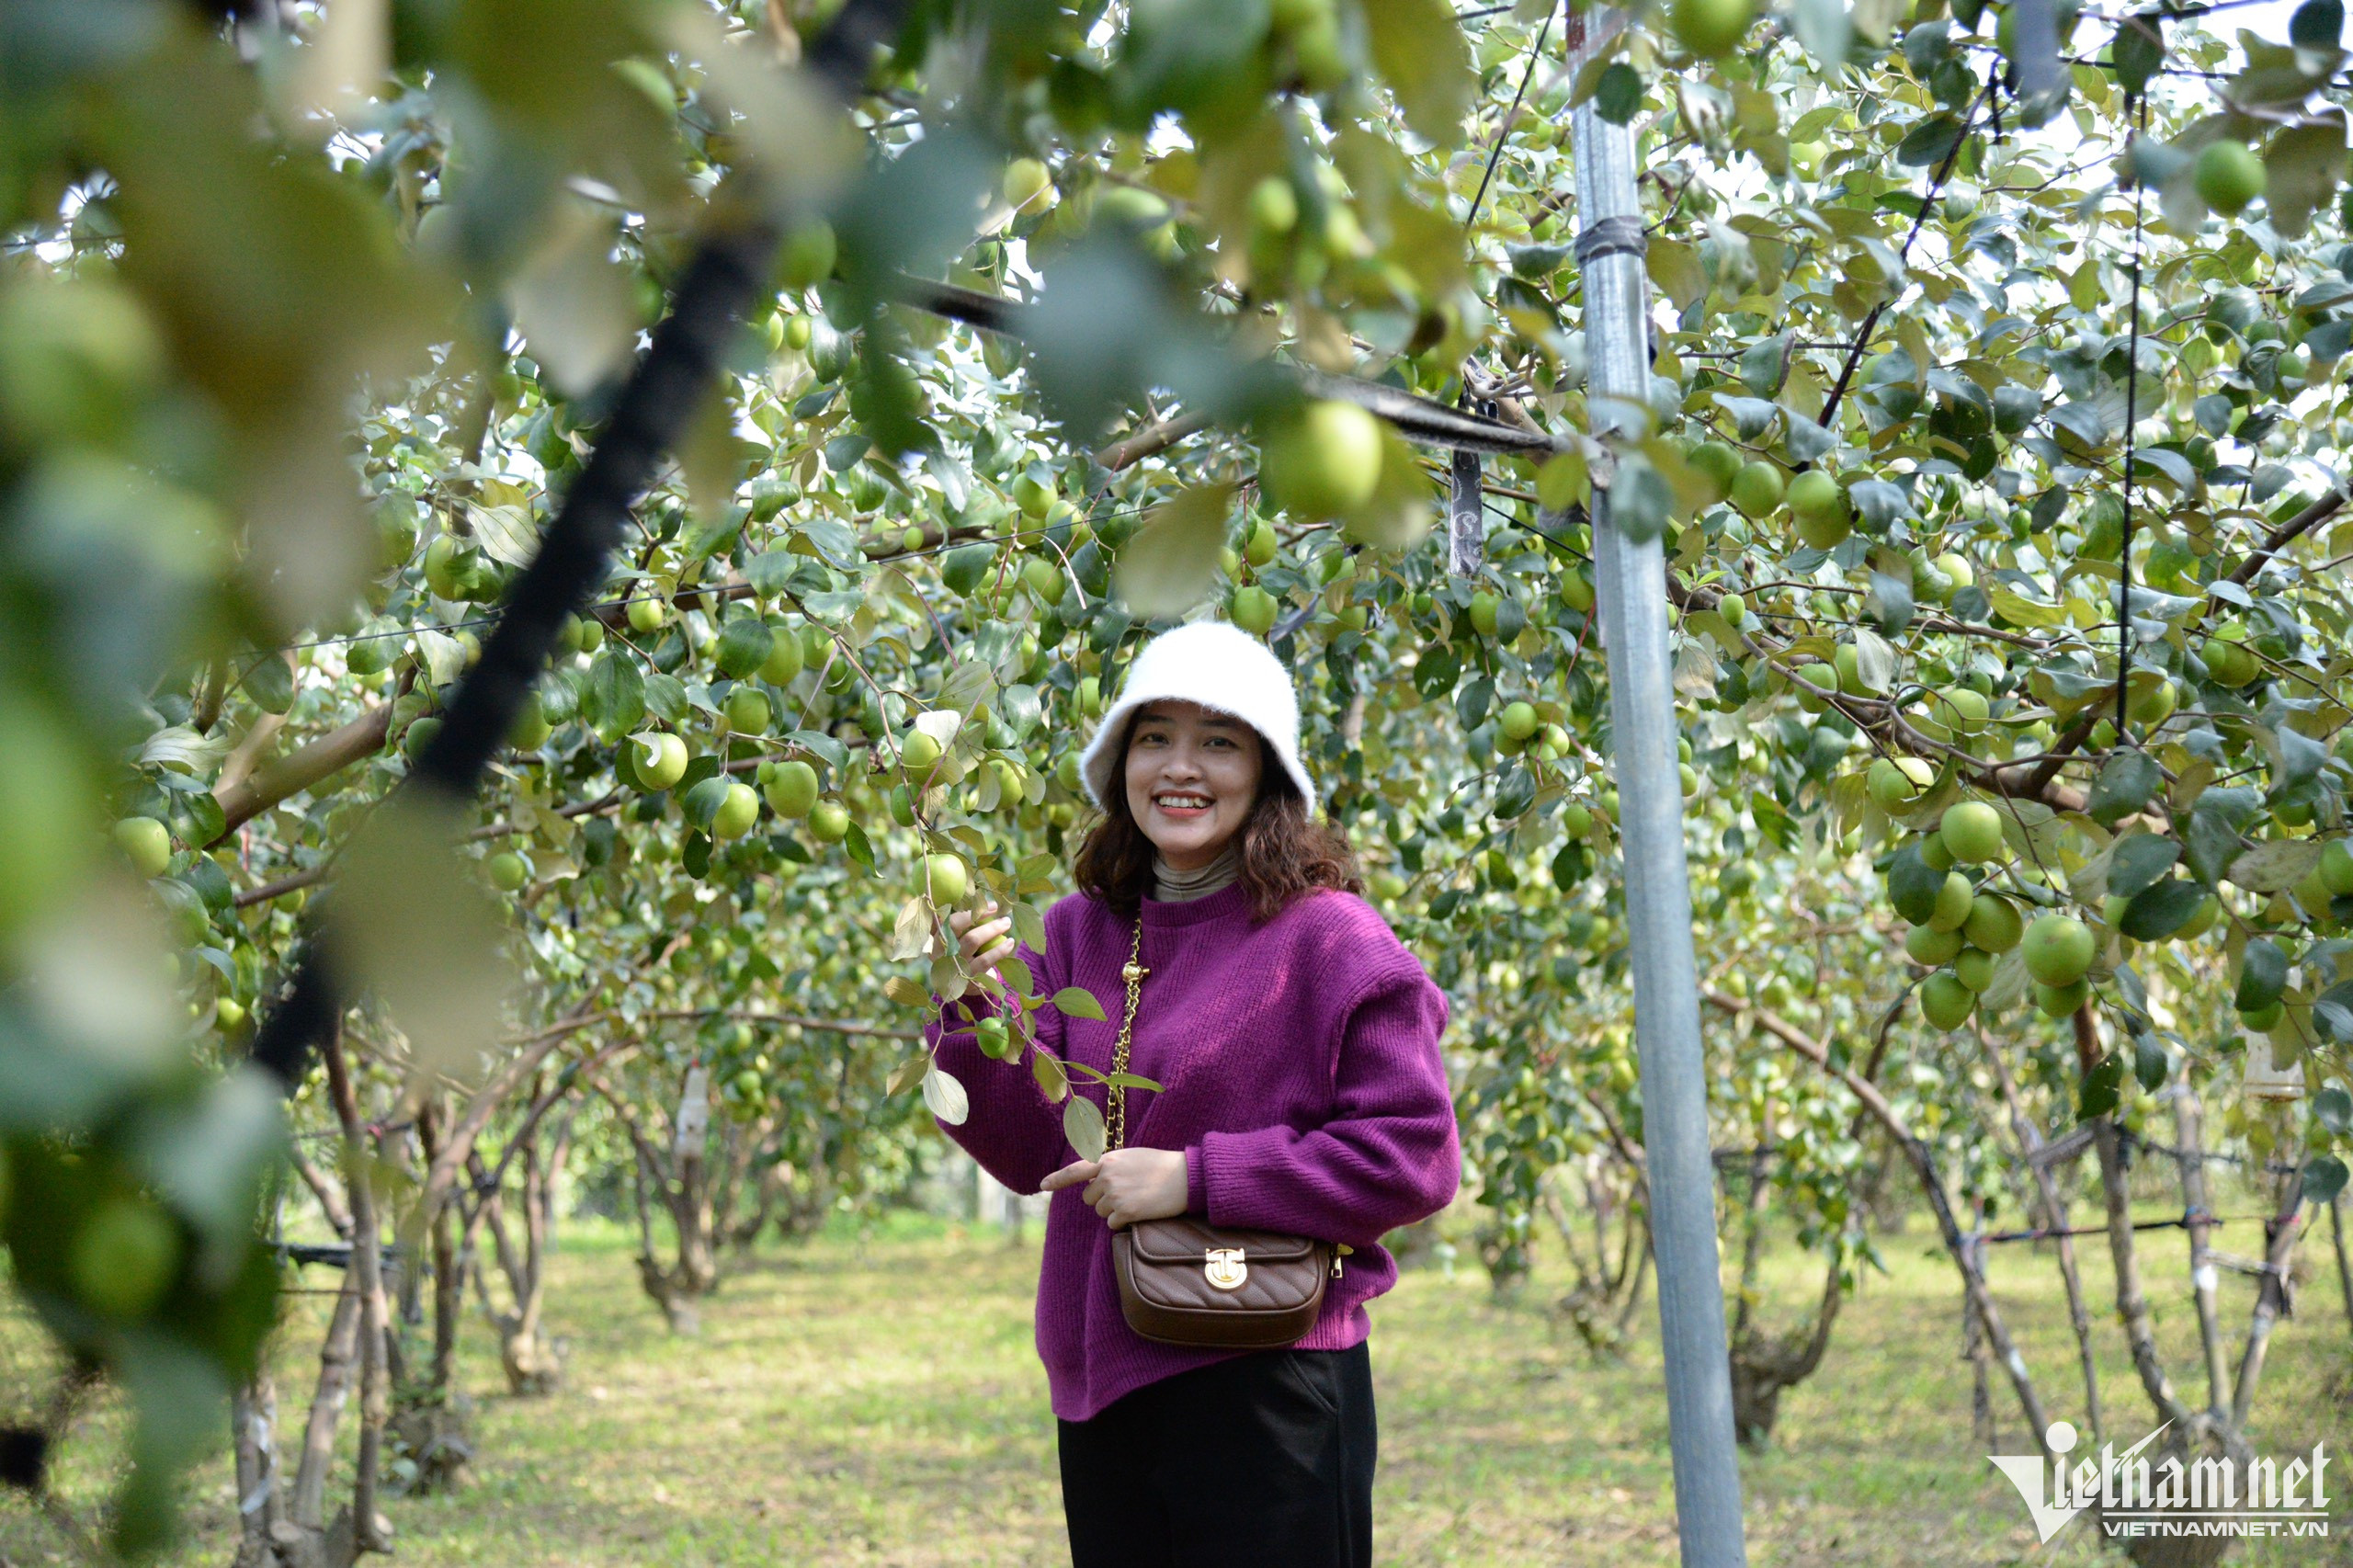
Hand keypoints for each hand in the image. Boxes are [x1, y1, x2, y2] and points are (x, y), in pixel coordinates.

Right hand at [946, 898, 1016, 982]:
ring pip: (972, 941)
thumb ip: (967, 924)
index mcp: (937, 938)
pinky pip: (984, 961)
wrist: (963, 984)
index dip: (970, 911)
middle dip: (984, 919)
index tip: (992, 906)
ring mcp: (952, 965)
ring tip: (1006, 924)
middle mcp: (941, 951)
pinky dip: (999, 951)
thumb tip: (987, 903)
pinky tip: (1009, 944)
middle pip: (958, 928)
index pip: (949, 919)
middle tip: (1004, 917)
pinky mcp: (965, 978)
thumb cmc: (964, 954)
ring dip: (992, 930)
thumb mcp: (959, 939)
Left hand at [1040, 1147, 1188, 1228]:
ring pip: (1101, 1212)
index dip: (1057, 1179)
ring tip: (1137, 1200)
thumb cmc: (1161, 1165)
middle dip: (1102, 1200)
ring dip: (1115, 1211)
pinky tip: (1140, 1211)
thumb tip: (1095, 1181)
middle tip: (1126, 1194)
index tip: (1042, 1185)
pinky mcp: (1126, 1212)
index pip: (1076, 1170)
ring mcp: (1115, 1195)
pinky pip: (1113, 1224)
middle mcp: (1107, 1177)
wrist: (1186, 1177)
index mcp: (1107, 1160)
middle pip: (1089, 1198)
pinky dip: (1123, 1222)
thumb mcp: (1132, 1157)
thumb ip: (1111, 1166)